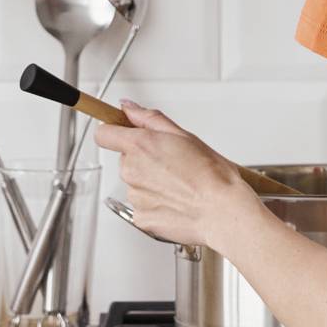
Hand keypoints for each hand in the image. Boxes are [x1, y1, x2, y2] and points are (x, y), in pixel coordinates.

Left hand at [95, 103, 257, 245]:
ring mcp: (134, 197)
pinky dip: (156, 204)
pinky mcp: (141, 218)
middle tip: (172, 163)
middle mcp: (131, 171)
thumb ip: (149, 118)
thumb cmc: (211, 175)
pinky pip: (143, 206)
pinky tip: (177, 202)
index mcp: (139, 146)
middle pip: (125, 159)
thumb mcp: (183, 135)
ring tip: (179, 185)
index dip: (113, 131)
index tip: (122, 132)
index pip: (104, 134)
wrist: (223, 211)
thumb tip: (128, 108)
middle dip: (143, 159)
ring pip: (135, 183)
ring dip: (151, 182)